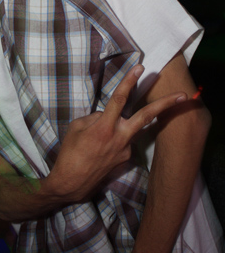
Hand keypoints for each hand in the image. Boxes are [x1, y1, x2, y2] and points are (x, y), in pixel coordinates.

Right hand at [44, 64, 186, 202]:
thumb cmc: (69, 154)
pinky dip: (115, 138)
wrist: (71, 184)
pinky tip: (100, 148)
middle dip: (165, 104)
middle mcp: (119, 138)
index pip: (119, 99)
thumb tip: (105, 115)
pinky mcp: (125, 159)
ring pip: (133, 128)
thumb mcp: (76, 128)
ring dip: (130, 123)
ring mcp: (125, 150)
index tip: (140, 68)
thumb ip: (94, 118)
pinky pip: (124, 141)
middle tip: (182, 95)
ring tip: (114, 128)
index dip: (129, 82)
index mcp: (104, 127)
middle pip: (146, 116)